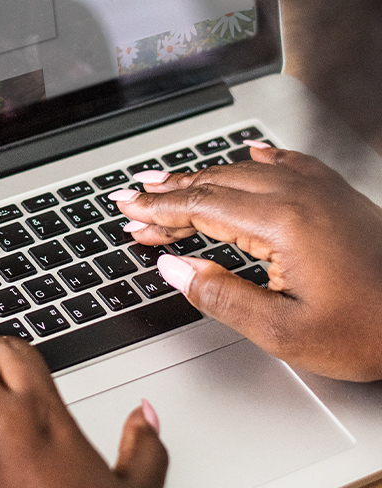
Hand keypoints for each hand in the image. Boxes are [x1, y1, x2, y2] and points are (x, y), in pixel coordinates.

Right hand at [113, 145, 381, 380]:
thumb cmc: (373, 330)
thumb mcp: (285, 332)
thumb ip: (221, 296)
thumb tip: (174, 269)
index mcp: (282, 223)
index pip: (200, 207)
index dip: (158, 211)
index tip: (129, 213)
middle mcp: (299, 195)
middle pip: (215, 183)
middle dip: (168, 193)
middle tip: (134, 201)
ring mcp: (320, 190)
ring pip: (244, 171)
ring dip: (201, 179)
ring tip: (168, 183)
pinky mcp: (336, 195)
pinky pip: (286, 163)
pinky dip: (254, 161)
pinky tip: (248, 155)